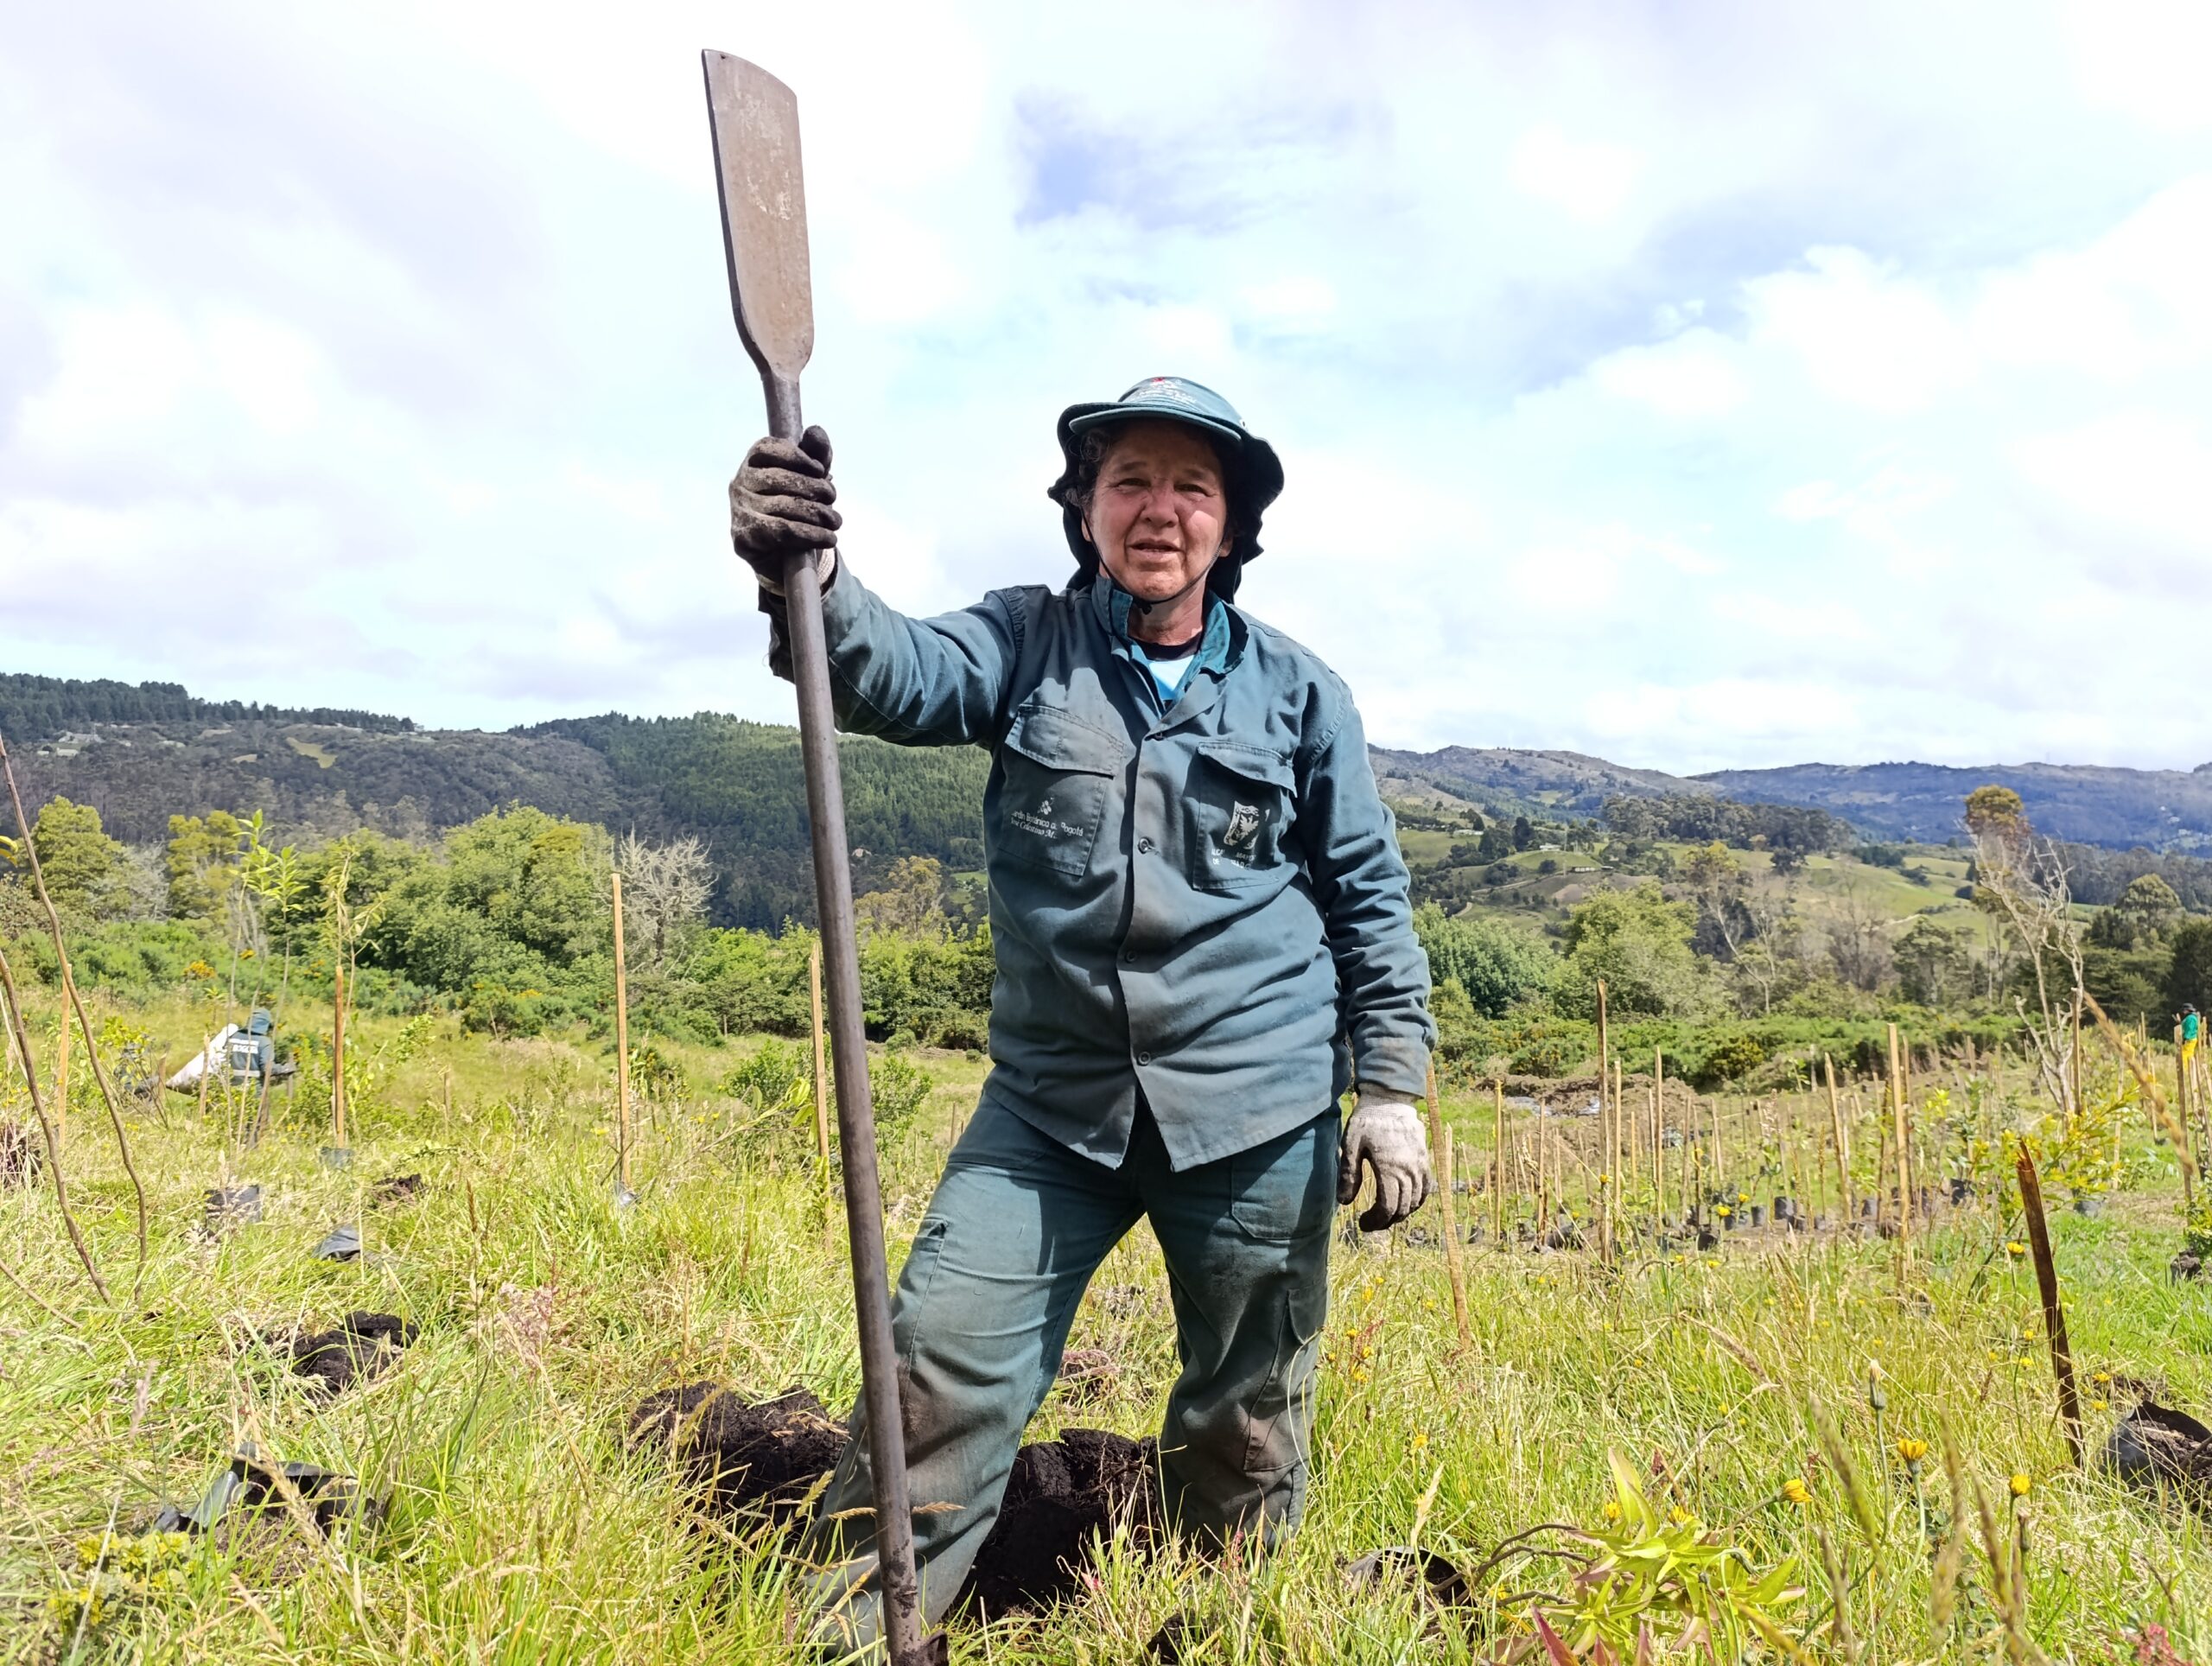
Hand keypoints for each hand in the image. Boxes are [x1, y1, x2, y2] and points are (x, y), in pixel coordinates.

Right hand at [730, 425, 840, 593]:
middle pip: (779, 479)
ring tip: (836, 522)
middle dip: (814, 488)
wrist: (782, 554)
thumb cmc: (797, 506)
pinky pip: (782, 532)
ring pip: (783, 507)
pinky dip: (810, 535)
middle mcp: (740, 483)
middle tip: (832, 498)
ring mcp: (739, 511)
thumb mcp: (811, 478)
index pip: (768, 449)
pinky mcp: (743, 538)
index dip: (797, 456)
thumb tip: (816, 432)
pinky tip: (828, 538)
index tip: (820, 469)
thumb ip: (816, 453)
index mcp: (753, 462)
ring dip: (817, 514)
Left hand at [1337, 1090, 1434, 1230]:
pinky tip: (1405, 1202)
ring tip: (1385, 1214)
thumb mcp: (1350, 1146)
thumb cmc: (1367, 1121)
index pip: (1388, 1207)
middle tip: (1370, 1222)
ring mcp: (1420, 1165)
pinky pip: (1427, 1187)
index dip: (1376, 1221)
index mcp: (1389, 1168)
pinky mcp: (1425, 1160)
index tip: (1362, 1223)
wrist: (1390, 1100)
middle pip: (1403, 1208)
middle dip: (1386, 1221)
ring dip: (1402, 1213)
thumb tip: (1345, 1202)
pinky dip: (1417, 1200)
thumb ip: (1348, 1175)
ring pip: (1416, 1200)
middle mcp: (1409, 1170)